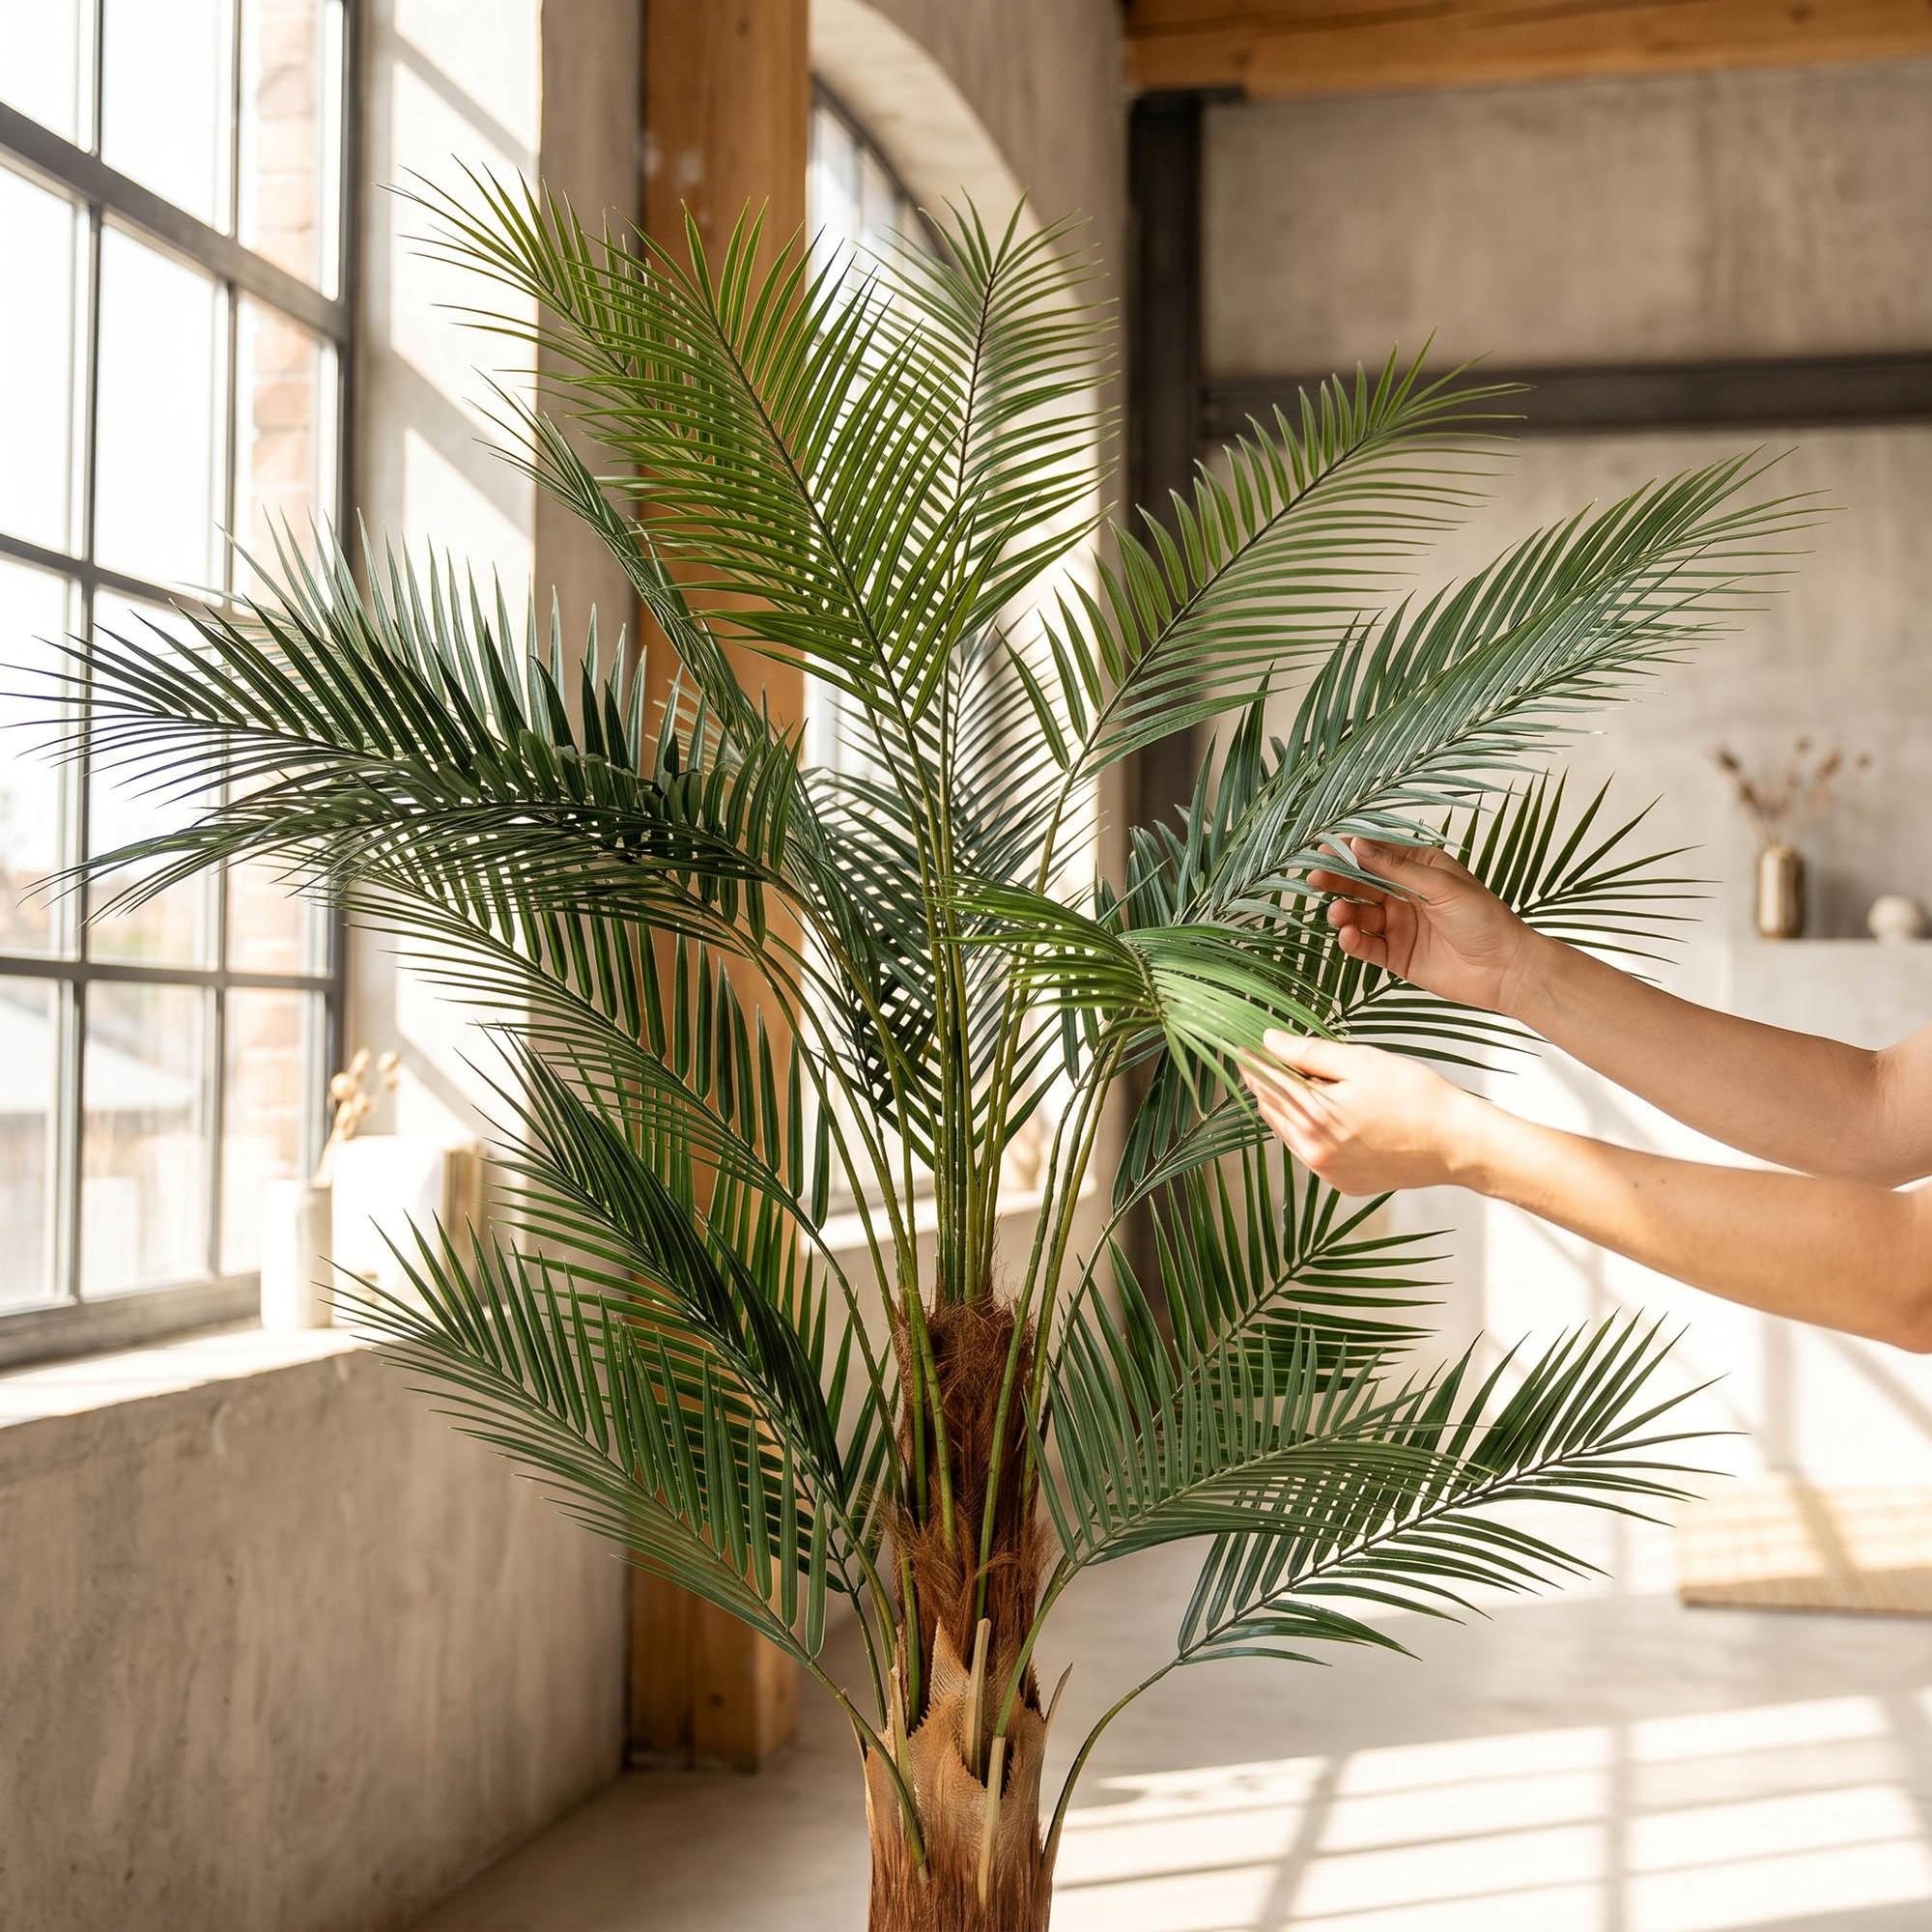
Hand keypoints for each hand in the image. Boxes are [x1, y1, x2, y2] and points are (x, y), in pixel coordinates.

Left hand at [1241, 1031, 1488, 1196]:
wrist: (1458, 1143)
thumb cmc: (1415, 1097)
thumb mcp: (1360, 1061)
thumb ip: (1308, 1052)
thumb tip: (1267, 1042)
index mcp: (1313, 1119)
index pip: (1265, 1083)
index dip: (1254, 1059)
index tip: (1245, 1042)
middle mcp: (1313, 1154)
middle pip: (1272, 1109)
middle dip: (1273, 1081)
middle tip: (1283, 1055)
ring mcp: (1327, 1173)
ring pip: (1290, 1131)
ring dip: (1293, 1106)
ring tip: (1322, 1083)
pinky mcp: (1343, 1184)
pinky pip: (1313, 1151)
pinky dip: (1315, 1130)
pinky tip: (1341, 1113)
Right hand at [1308, 838, 1541, 1016]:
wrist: (1505, 969)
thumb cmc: (1483, 919)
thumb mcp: (1440, 885)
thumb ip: (1395, 868)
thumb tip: (1358, 843)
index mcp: (1420, 869)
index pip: (1376, 854)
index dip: (1349, 851)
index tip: (1322, 849)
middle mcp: (1406, 895)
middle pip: (1361, 884)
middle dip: (1337, 880)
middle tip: (1314, 878)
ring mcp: (1399, 926)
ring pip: (1359, 915)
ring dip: (1343, 912)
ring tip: (1337, 913)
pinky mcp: (1396, 956)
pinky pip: (1366, 946)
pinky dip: (1353, 941)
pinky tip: (1348, 936)